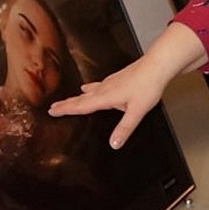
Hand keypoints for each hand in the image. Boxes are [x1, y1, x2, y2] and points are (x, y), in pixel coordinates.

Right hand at [48, 55, 173, 149]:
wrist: (156, 66)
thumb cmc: (148, 85)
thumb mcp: (137, 111)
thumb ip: (124, 128)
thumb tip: (114, 143)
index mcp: (106, 97)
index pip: (81, 106)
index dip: (65, 109)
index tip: (52, 111)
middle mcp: (105, 88)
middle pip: (81, 98)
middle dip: (66, 103)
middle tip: (53, 107)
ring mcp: (110, 82)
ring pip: (89, 91)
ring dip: (77, 97)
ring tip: (68, 100)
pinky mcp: (117, 78)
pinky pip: (98, 86)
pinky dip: (90, 89)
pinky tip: (91, 88)